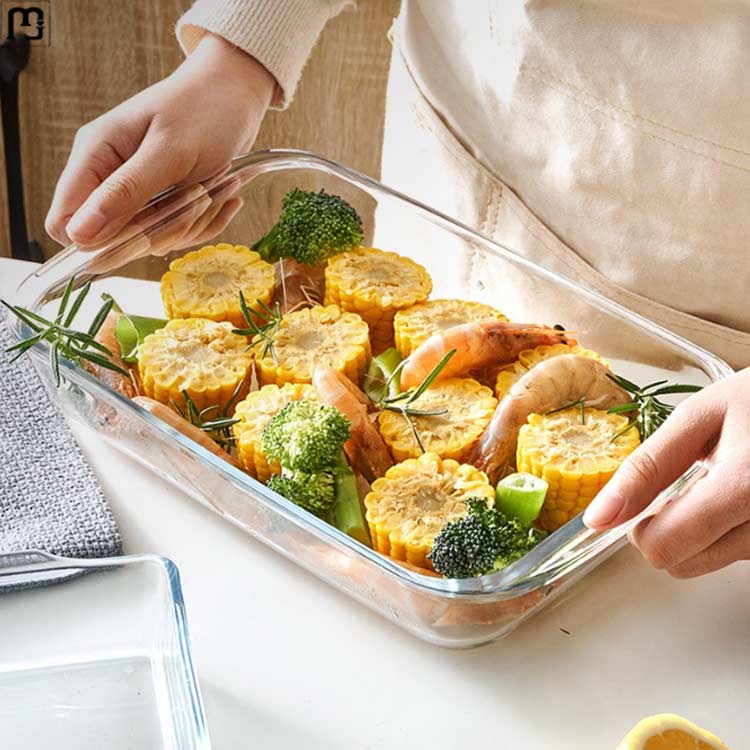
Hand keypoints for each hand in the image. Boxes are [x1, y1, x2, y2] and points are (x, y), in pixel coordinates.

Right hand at [45, 32, 273, 246]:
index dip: (98, 243)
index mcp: (95, 156)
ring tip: (213, 189)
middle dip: (162, 230)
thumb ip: (125, 192)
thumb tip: (80, 235)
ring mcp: (138, 193)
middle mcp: (109, 178)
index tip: (144, 233)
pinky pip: (178, 234)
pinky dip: (204, 222)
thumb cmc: (203, 111)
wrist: (236, 95)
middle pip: (116, 240)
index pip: (66, 223)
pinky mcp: (164, 202)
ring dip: (190, 224)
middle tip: (197, 197)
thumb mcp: (168, 152)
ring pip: (153, 241)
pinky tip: (221, 196)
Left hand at [583, 368, 749, 577]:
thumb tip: (600, 515)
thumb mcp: (696, 418)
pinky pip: (738, 553)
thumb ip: (646, 468)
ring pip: (710, 562)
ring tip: (718, 484)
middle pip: (685, 564)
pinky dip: (725, 531)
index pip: (667, 549)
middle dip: (668, 532)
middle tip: (684, 488)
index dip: (641, 531)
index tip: (645, 507)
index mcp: (743, 486)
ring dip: (699, 532)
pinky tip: (736, 496)